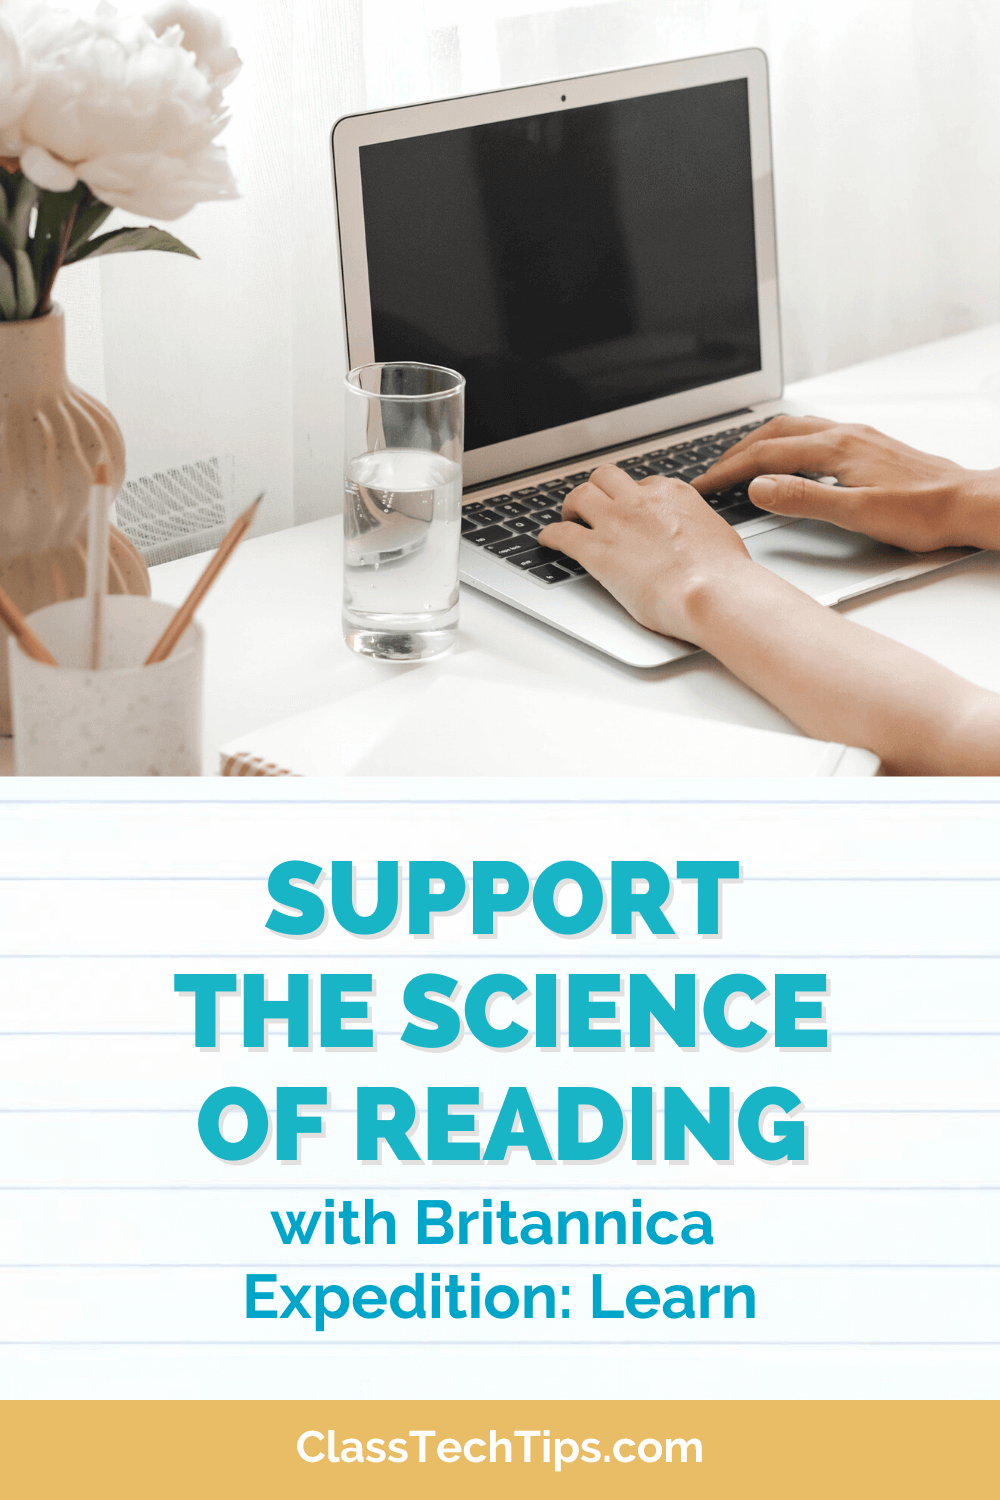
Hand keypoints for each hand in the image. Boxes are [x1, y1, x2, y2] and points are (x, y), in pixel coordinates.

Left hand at [537, 464, 755, 641]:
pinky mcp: (597, 550)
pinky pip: (562, 533)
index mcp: (673, 495)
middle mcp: (641, 500)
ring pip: (580, 495)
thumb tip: (702, 539)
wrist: (711, 591)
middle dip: (598, 490)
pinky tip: (547, 540)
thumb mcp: (719, 537)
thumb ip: (700, 531)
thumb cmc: (723, 574)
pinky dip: (551, 535)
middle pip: (606, 478)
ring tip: (569, 517)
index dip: (634, 498)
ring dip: (571, 506)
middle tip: (593, 505)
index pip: (645, 484)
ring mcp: (616, 522)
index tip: (631, 510)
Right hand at [692, 415, 997, 551]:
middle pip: (775, 434)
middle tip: (711, 473)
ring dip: (761, 443)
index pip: (766, 456)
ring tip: (740, 461)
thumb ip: (804, 499)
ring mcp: (858, 436)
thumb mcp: (856, 514)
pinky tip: (791, 457)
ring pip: (795, 429)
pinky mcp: (868, 444)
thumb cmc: (922, 512)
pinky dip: (788, 443)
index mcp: (836, 448)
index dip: (728, 471)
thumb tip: (759, 488)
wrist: (968, 503)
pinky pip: (815, 434)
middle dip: (736, 452)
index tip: (703, 485)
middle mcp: (845, 434)